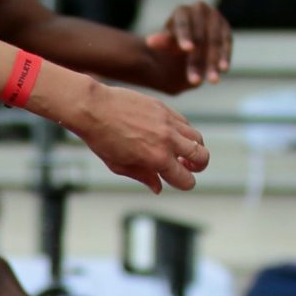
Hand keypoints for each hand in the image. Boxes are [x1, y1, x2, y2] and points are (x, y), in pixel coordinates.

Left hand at [63, 80, 208, 192]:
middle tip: (187, 166)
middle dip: (198, 166)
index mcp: (157, 159)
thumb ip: (143, 176)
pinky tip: (171, 134)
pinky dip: (184, 132)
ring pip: (198, 139)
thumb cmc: (101, 138)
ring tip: (181, 150)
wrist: (93, 108)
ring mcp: (168, 123)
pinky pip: (185, 123)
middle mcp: (168, 141)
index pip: (186, 180)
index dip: (185, 184)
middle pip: (202, 158)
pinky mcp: (164, 109)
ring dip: (194, 148)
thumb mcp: (119, 165)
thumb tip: (158, 187)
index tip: (178, 180)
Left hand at [143, 1, 231, 88]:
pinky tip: (224, 70)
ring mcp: (216, 18)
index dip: (185, 36)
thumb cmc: (172, 41)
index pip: (183, 24)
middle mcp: (201, 9)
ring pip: (215, 42)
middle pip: (200, 37)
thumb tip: (150, 41)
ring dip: (214, 62)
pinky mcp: (226, 28)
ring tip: (212, 80)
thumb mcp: (166, 42)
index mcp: (182, 11)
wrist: (187, 38)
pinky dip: (225, 57)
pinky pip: (227, 44)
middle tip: (195, 81)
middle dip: (198, 60)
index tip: (187, 49)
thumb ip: (162, 41)